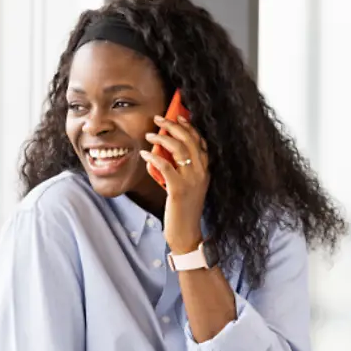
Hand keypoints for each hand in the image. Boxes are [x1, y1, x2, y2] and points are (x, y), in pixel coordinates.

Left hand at [139, 114, 209, 253]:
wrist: (187, 233)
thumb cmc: (183, 210)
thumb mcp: (186, 186)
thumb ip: (181, 170)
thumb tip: (164, 152)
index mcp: (205, 170)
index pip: (200, 142)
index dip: (190, 127)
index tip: (179, 116)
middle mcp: (202, 172)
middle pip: (190, 140)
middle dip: (174, 125)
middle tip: (159, 118)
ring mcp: (192, 180)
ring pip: (179, 149)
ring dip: (162, 137)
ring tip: (149, 133)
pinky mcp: (178, 189)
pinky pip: (166, 166)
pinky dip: (154, 157)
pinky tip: (145, 153)